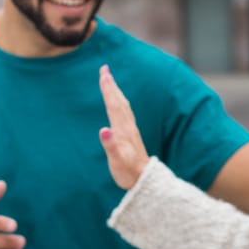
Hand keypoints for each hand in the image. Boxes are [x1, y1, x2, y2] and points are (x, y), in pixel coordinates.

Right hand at [99, 65, 149, 189]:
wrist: (144, 179)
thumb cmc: (128, 172)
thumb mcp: (117, 161)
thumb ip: (110, 145)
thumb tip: (104, 129)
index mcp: (122, 130)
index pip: (113, 105)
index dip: (108, 90)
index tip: (103, 74)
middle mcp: (127, 127)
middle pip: (118, 101)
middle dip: (111, 84)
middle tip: (104, 69)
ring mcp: (130, 129)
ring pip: (122, 105)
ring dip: (115, 91)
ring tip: (109, 79)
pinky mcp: (131, 134)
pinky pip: (124, 112)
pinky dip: (119, 101)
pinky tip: (118, 101)